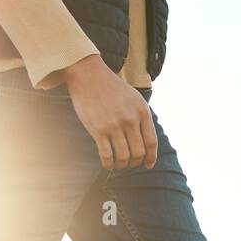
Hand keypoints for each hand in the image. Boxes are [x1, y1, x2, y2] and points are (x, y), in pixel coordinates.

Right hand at [62, 54, 157, 169]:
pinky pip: (107, 156)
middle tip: (130, 163)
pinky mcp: (98, 130)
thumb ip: (142, 117)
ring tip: (119, 165)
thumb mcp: (134, 98)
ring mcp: (114, 125)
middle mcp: (130, 119)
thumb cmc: (111, 88)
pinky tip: (108, 165)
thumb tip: (147, 141)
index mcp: (142, 111)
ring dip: (122, 165)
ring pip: (124, 157)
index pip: (151, 142)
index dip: (151, 157)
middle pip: (139, 152)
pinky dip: (109, 165)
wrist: (89, 76)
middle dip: (136, 162)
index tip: (148, 165)